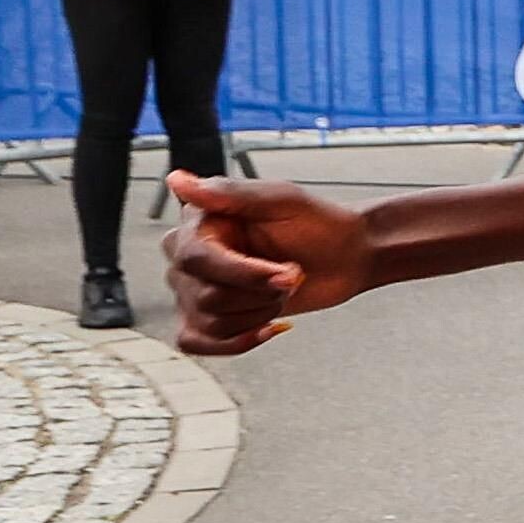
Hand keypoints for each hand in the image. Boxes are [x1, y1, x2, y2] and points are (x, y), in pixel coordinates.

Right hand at [163, 172, 376, 352]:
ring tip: (282, 291)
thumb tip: (177, 180)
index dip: (243, 273)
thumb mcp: (280, 200)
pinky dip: (237, 342)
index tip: (285, 272)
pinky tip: (270, 326)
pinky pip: (196, 342)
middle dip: (260, 294)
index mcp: (200, 223)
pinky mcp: (210, 317)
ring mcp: (196, 289)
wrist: (346, 256)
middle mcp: (190, 256)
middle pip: (206, 296)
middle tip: (291, 276)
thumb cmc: (317, 223)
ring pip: (211, 321)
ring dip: (259, 313)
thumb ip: (228, 193)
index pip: (195, 258)